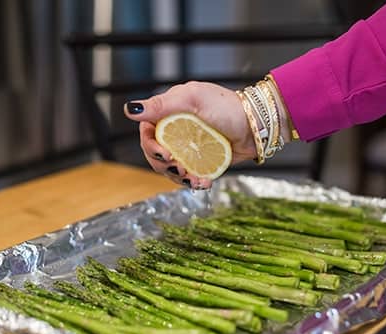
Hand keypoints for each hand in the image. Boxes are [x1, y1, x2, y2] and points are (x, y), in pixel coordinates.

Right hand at [123, 81, 256, 189]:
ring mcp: (189, 148)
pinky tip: (203, 183)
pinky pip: (189, 175)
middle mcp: (177, 131)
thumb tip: (129, 110)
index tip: (163, 154)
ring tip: (194, 179)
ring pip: (170, 168)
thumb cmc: (227, 107)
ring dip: (178, 177)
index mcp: (170, 113)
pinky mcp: (202, 161)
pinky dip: (193, 182)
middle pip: (155, 155)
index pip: (147, 132)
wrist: (256, 126)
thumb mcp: (193, 99)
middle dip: (164, 166)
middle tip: (180, 168)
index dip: (150, 146)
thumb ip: (161, 105)